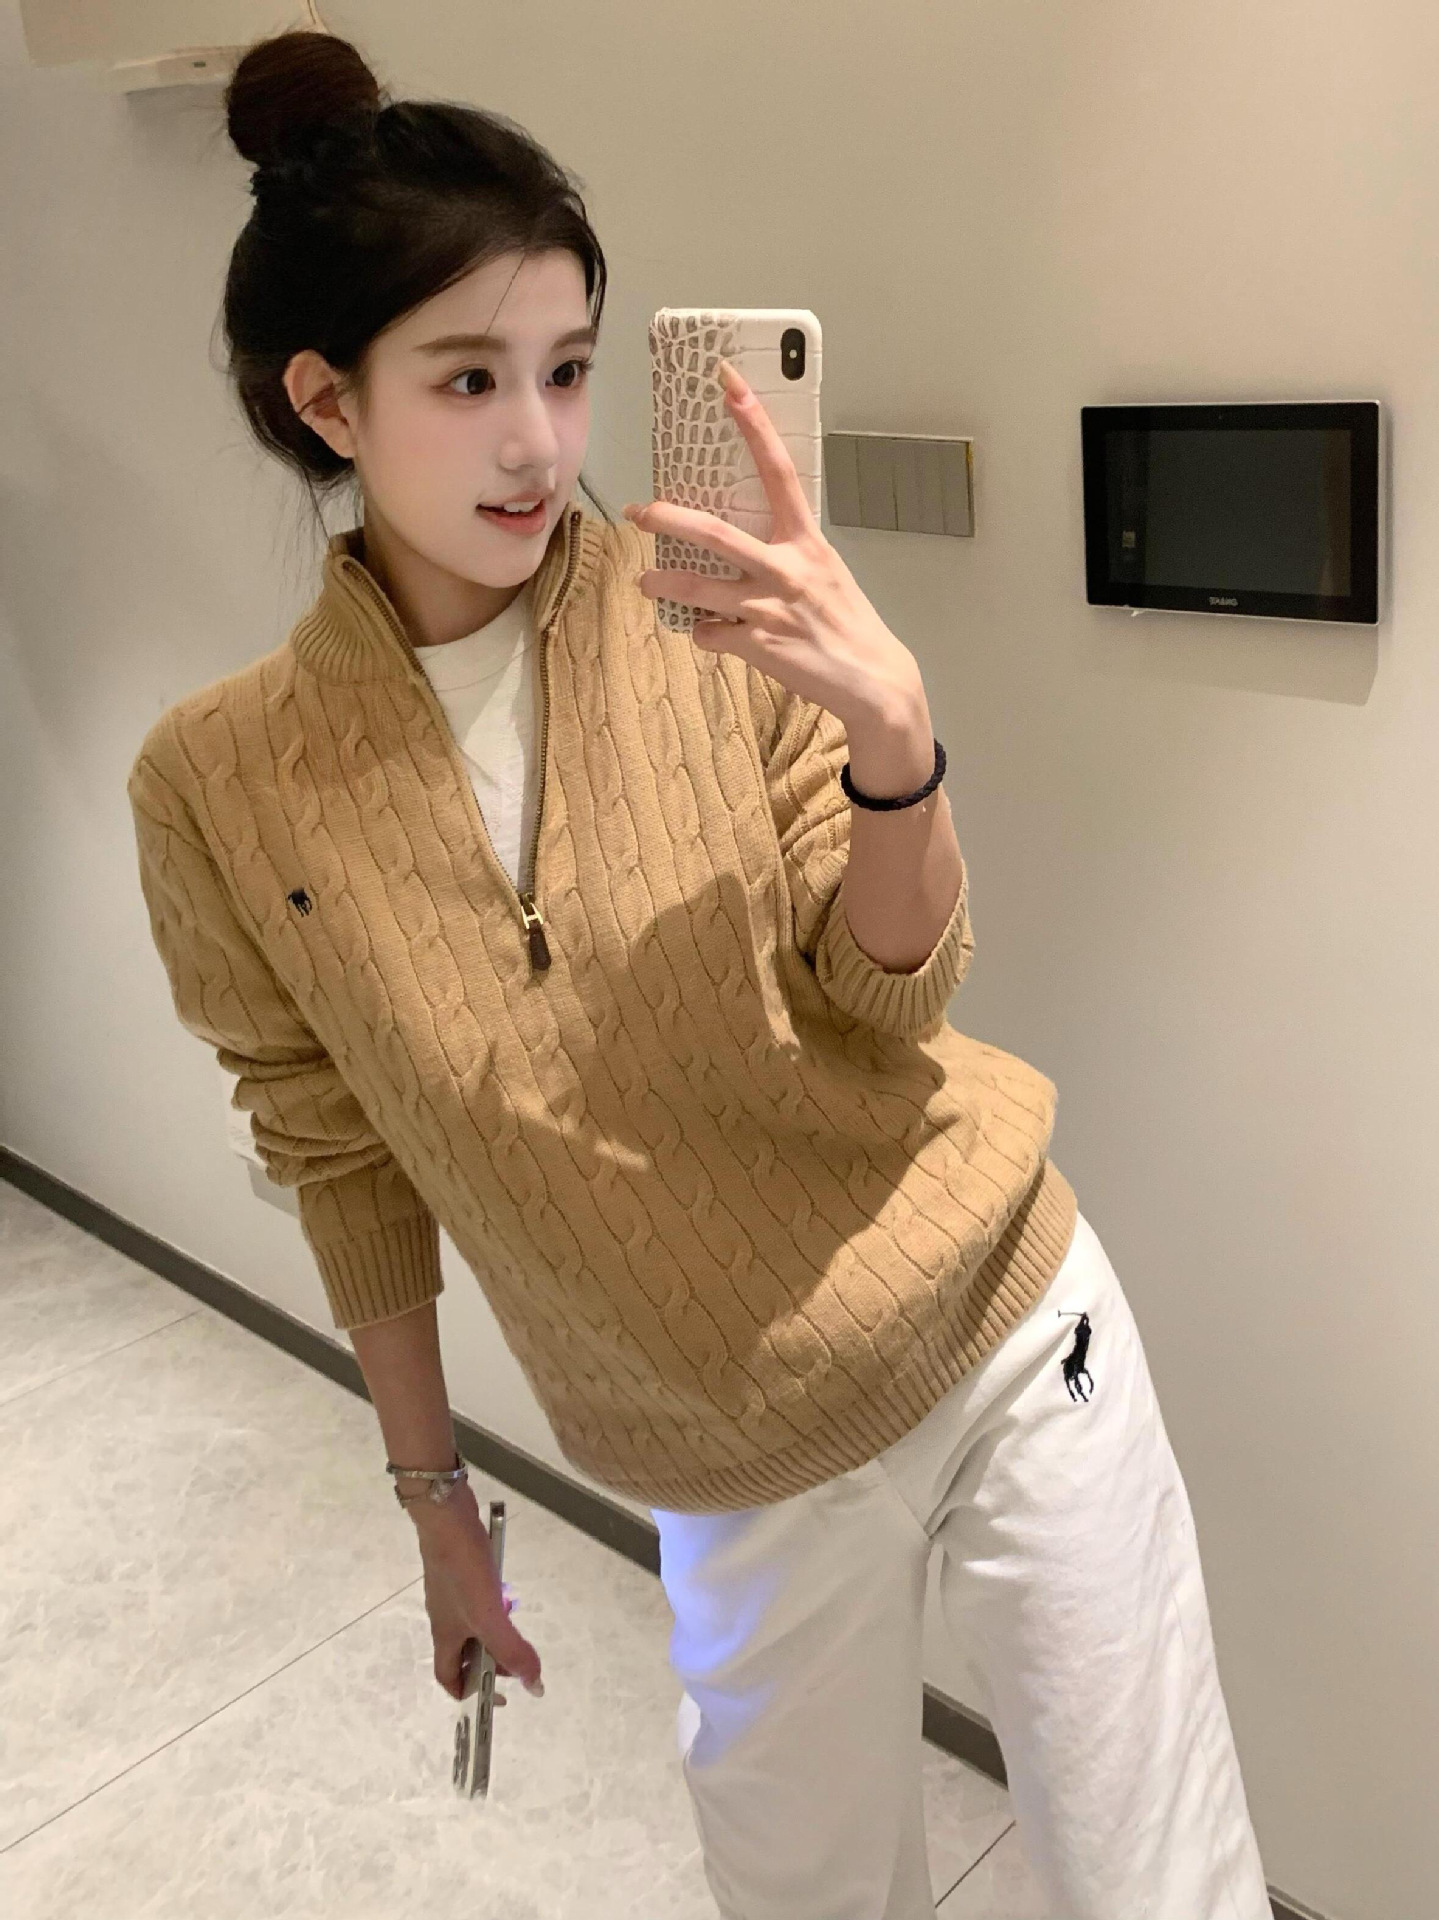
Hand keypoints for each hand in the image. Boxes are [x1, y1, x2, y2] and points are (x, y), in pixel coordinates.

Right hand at [410, 1481, 543, 1703]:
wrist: (446, 1517)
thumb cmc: (463, 1571)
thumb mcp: (490, 1617)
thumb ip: (512, 1650)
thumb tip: (536, 1686)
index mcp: (445, 1636)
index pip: (448, 1679)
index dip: (469, 1694)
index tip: (498, 1696)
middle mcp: (443, 1618)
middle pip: (465, 1651)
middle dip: (491, 1658)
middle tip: (518, 1653)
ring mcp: (449, 1592)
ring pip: (472, 1623)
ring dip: (494, 1627)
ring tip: (513, 1615)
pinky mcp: (457, 1570)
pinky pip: (476, 1597)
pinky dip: (492, 1600)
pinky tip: (505, 1587)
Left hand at [625, 358, 926, 733]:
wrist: (871, 679)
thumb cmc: (846, 622)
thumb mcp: (825, 572)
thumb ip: (788, 552)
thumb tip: (746, 543)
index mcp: (807, 541)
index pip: (778, 469)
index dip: (753, 423)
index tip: (729, 383)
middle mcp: (786, 568)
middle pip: (711, 532)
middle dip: (666, 518)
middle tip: (639, 511)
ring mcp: (768, 608)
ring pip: (695, 588)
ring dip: (663, 582)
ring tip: (646, 581)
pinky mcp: (757, 645)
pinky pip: (710, 633)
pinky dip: (707, 633)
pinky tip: (718, 634)